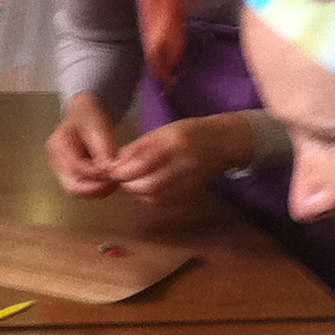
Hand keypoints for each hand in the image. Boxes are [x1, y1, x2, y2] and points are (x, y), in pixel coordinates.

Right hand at [46, 93, 122, 196]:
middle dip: (96, 188)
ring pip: (79, 191)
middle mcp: (56, 162)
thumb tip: (109, 169)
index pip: (74, 169)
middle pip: (72, 187)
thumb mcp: (97, 126)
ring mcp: (62, 171)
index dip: (95, 175)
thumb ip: (102, 148)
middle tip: (115, 183)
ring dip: (98, 190)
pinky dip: (98, 188)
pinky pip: (83, 188)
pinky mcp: (72, 176)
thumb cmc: (89, 117)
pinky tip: (110, 180)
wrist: (83, 115)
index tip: (114, 173)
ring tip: (115, 180)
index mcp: (58, 146)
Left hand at [107, 114, 253, 203]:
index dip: (123, 171)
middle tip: (121, 179)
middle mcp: (184, 164)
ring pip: (155, 197)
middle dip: (129, 185)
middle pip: (149, 185)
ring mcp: (190, 182)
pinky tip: (147, 189)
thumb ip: (138, 147)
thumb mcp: (162, 132)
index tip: (112, 171)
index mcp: (175, 143)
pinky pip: (165, 202)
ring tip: (133, 182)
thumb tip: (114, 163)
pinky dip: (150, 198)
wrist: (222, 143)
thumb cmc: (188, 133)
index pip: (143, 163)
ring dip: (137, 193)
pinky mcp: (192, 194)